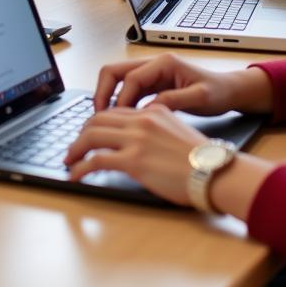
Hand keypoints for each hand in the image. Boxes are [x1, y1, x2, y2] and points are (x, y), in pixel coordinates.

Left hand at [65, 104, 207, 204]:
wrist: (216, 173)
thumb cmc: (203, 160)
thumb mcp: (178, 131)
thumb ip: (157, 128)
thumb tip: (142, 139)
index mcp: (152, 111)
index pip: (115, 111)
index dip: (97, 123)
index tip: (89, 134)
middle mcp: (141, 121)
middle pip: (97, 119)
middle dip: (81, 133)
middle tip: (74, 147)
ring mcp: (136, 140)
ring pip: (91, 136)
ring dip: (75, 149)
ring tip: (69, 160)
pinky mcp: (133, 161)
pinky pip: (96, 160)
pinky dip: (80, 167)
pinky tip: (75, 175)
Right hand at [91, 53, 273, 113]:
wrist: (230, 91)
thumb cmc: (219, 93)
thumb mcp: (201, 98)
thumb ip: (174, 101)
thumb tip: (149, 108)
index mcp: (164, 63)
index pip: (131, 78)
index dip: (120, 98)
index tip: (116, 119)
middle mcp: (154, 65)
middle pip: (115, 71)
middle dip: (103, 92)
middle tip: (98, 115)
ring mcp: (152, 74)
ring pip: (118, 80)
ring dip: (109, 98)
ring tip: (105, 120)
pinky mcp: (152, 85)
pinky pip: (128, 90)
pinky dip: (120, 103)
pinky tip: (120, 120)